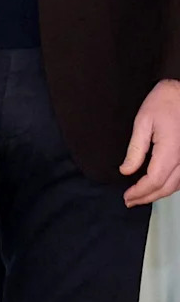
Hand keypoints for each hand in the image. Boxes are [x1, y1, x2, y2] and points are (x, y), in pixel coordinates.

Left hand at [121, 79, 179, 204]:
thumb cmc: (165, 100)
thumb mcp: (143, 121)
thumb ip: (135, 149)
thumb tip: (126, 171)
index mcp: (171, 150)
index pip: (154, 181)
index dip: (139, 192)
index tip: (126, 196)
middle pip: (167, 187)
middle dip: (147, 197)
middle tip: (130, 201)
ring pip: (177, 185)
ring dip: (160, 194)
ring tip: (141, 196)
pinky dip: (171, 186)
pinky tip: (159, 186)